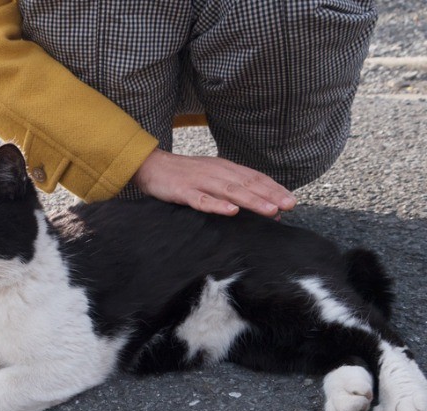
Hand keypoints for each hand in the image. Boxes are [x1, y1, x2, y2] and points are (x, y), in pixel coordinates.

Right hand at [131, 149, 296, 216]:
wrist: (151, 166)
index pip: (254, 177)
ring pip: (230, 191)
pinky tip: (231, 211)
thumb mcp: (211, 175)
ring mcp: (200, 181)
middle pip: (247, 184)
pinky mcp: (183, 191)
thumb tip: (255, 202)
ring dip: (252, 201)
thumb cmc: (183, 174)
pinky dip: (217, 205)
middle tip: (288, 205)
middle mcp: (216, 172)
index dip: (274, 188)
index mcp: (225, 168)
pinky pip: (202, 200)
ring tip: (270, 210)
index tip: (291, 200)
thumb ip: (231, 187)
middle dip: (270, 195)